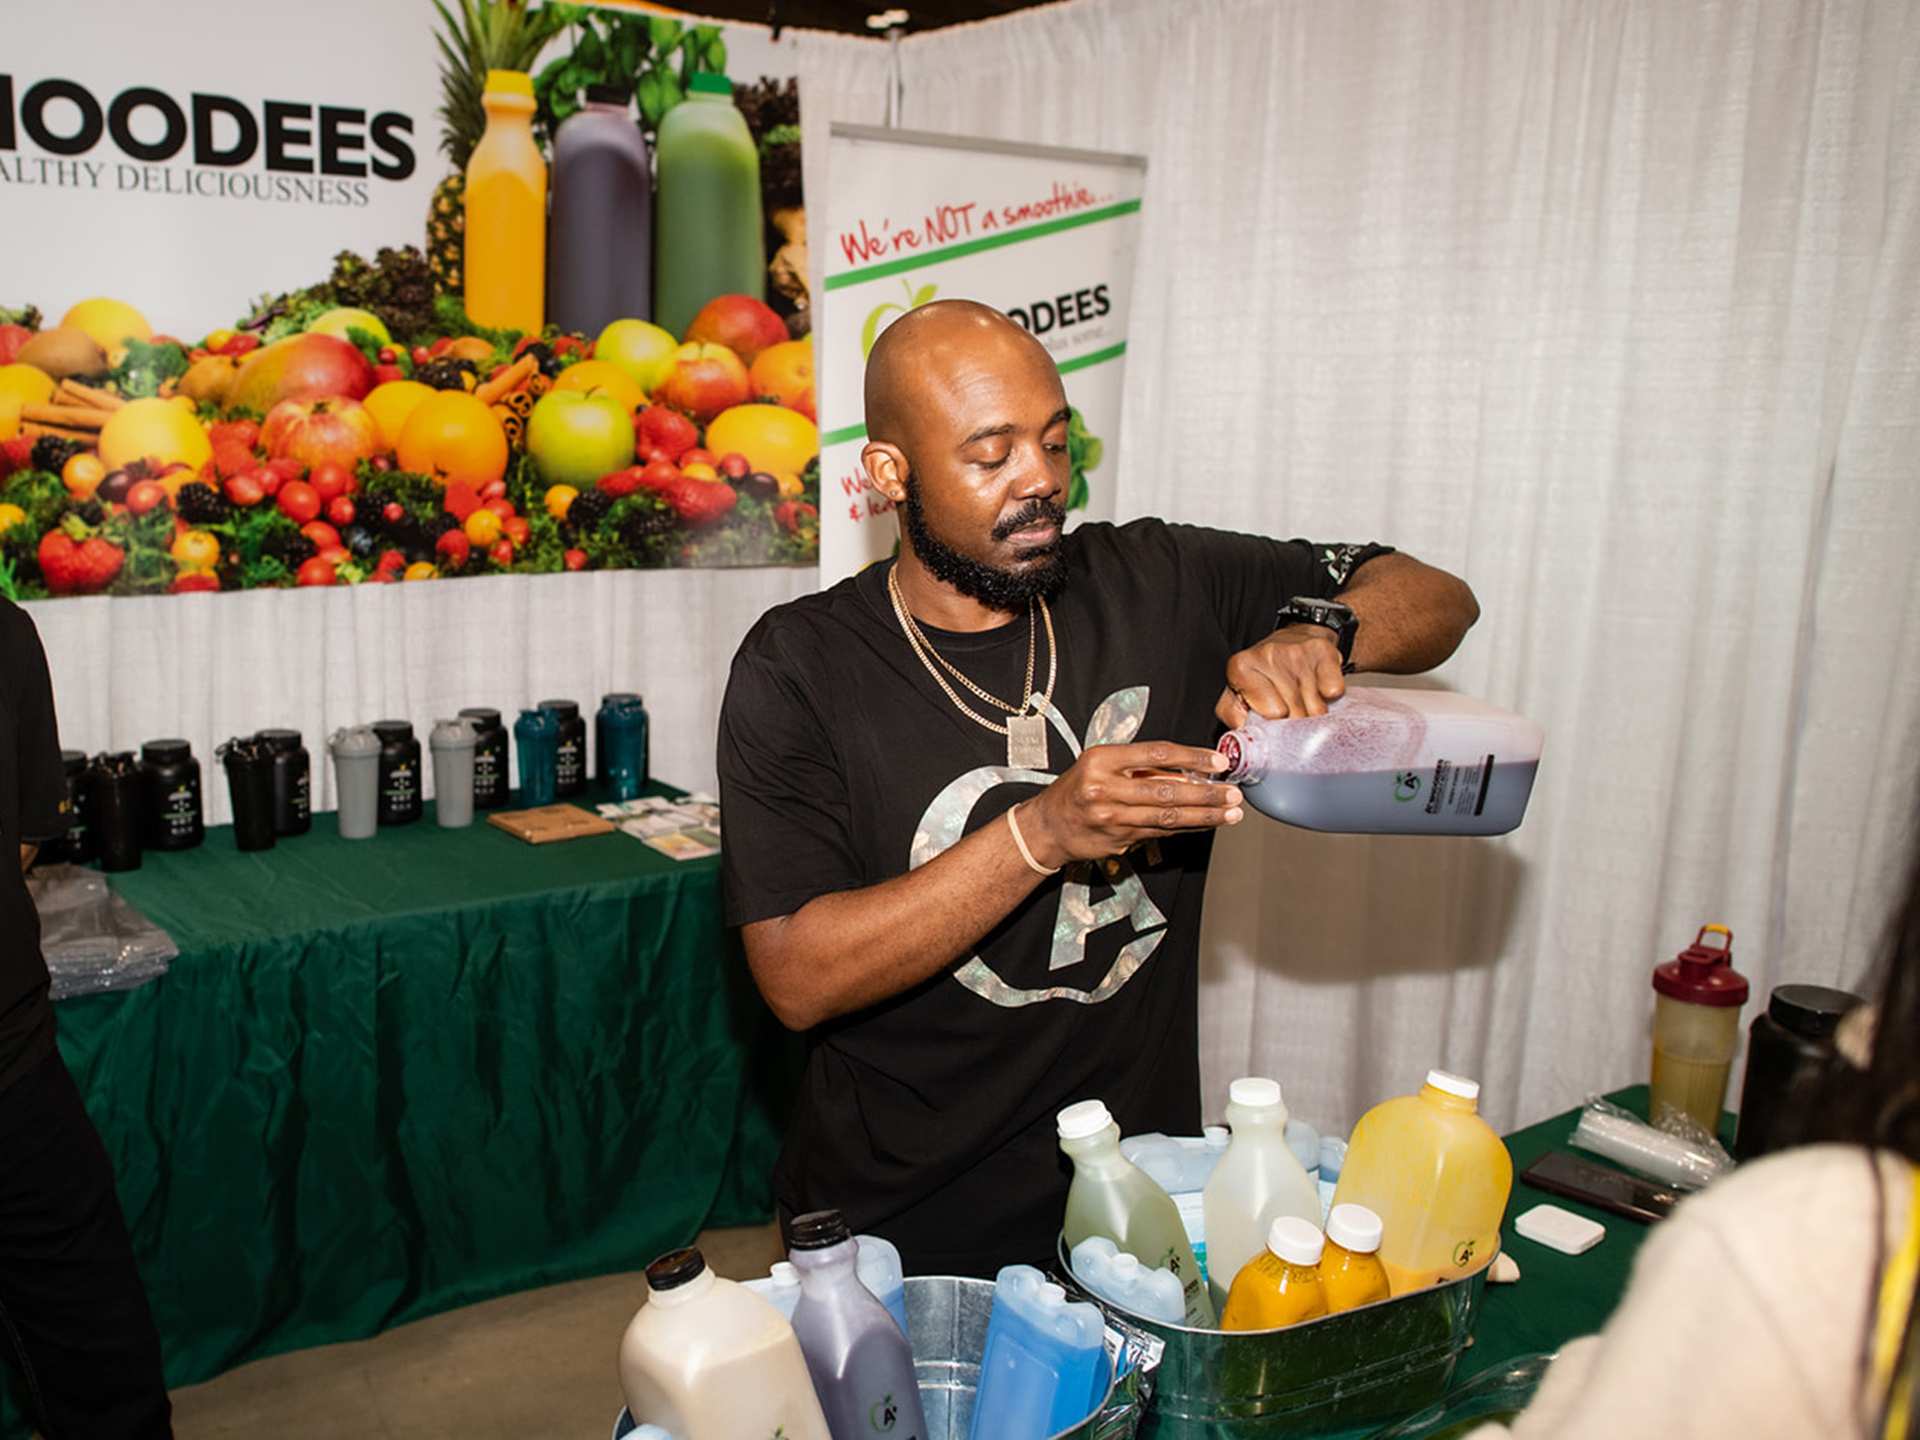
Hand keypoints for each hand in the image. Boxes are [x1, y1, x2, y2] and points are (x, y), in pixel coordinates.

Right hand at [1019, 741, 1241, 866]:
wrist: (1047, 827)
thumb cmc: (1077, 788)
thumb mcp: (1100, 764)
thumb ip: (1138, 765)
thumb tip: (1189, 769)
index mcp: (1101, 760)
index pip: (1156, 754)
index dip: (1191, 757)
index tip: (1218, 761)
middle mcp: (1105, 788)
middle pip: (1166, 790)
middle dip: (1206, 794)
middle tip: (1234, 793)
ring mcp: (1112, 818)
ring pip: (1167, 817)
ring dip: (1204, 816)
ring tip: (1231, 812)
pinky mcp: (1118, 841)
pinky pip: (1160, 833)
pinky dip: (1187, 828)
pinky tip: (1207, 824)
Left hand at [1217, 626, 1346, 726]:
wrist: (1292, 640)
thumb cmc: (1264, 674)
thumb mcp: (1237, 694)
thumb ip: (1234, 717)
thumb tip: (1243, 736)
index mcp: (1241, 668)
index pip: (1271, 715)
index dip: (1275, 721)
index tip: (1273, 715)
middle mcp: (1268, 655)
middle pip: (1294, 713)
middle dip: (1295, 721)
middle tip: (1291, 710)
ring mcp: (1297, 652)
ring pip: (1316, 707)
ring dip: (1313, 711)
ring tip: (1303, 699)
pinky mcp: (1323, 651)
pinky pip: (1333, 691)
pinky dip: (1330, 696)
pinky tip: (1318, 688)